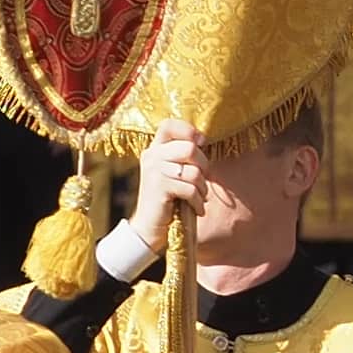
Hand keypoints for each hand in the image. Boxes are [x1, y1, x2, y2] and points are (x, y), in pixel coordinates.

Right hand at [126, 124, 207, 262]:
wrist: (148, 227)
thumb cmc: (168, 199)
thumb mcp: (174, 172)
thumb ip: (183, 156)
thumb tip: (203, 141)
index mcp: (155, 149)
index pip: (169, 125)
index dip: (189, 131)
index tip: (201, 143)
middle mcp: (151, 156)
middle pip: (189, 148)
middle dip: (204, 165)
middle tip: (203, 180)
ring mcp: (153, 171)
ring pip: (193, 171)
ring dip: (202, 187)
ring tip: (199, 197)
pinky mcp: (158, 187)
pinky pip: (190, 189)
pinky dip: (198, 201)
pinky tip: (196, 208)